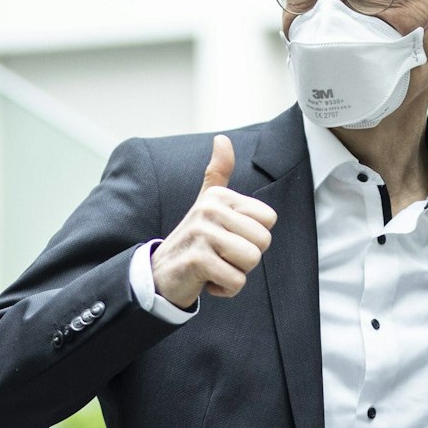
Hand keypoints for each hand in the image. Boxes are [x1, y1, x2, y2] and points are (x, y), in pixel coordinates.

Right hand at [150, 135, 276, 309]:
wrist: (160, 274)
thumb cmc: (193, 239)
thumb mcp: (206, 203)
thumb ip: (218, 172)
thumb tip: (222, 139)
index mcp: (219, 196)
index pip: (268, 220)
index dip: (253, 237)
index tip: (228, 238)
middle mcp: (210, 209)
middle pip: (262, 242)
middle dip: (246, 258)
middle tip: (221, 255)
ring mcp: (202, 233)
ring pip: (251, 260)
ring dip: (236, 273)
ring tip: (215, 266)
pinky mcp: (197, 259)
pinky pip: (235, 281)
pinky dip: (224, 289)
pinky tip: (207, 280)